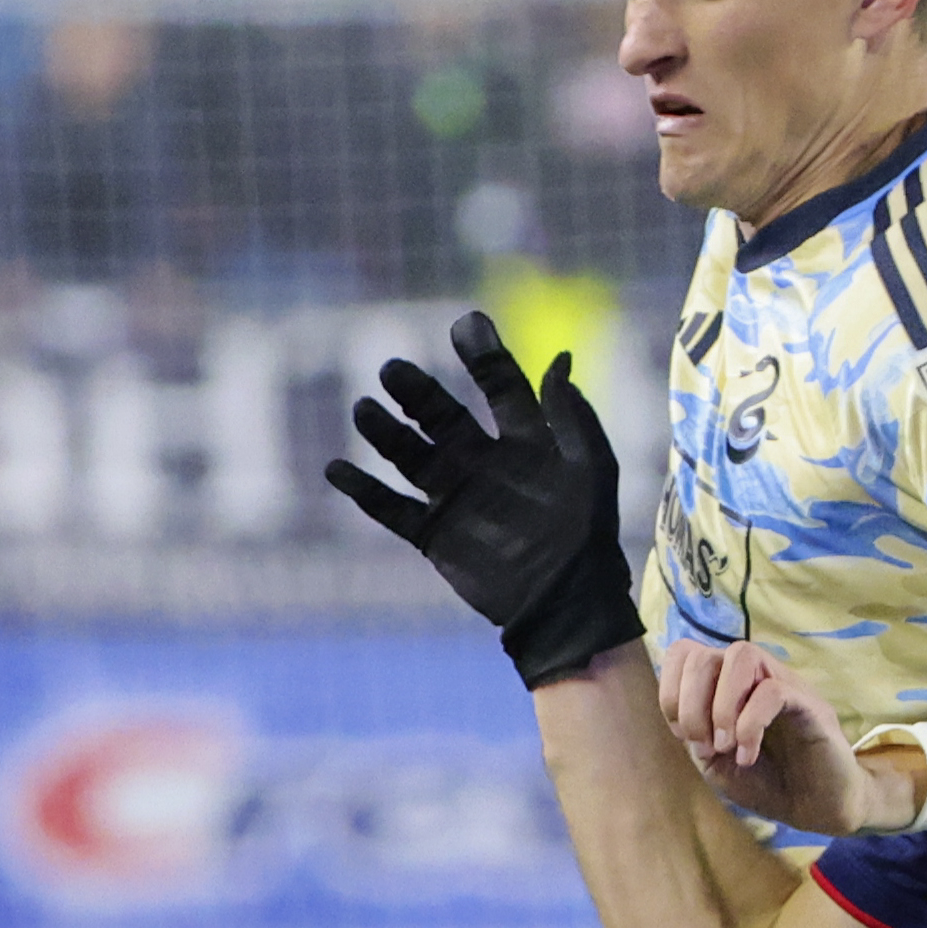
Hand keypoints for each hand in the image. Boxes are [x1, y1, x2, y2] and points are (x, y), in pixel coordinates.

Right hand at [327, 311, 641, 687]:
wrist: (567, 602)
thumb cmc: (587, 533)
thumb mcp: (590, 466)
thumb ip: (571, 415)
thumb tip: (558, 357)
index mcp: (524, 440)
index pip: (499, 387)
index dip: (483, 357)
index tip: (465, 325)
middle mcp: (483, 461)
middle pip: (441, 416)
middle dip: (417, 392)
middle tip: (393, 368)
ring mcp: (456, 497)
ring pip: (410, 456)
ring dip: (385, 433)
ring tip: (363, 409)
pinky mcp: (435, 534)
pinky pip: (392, 510)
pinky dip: (364, 491)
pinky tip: (336, 470)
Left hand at [664, 635, 923, 835]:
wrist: (815, 808)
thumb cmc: (766, 782)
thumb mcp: (714, 763)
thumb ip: (693, 732)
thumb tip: (682, 710)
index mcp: (724, 684)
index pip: (683, 653)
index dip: (671, 694)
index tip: (687, 738)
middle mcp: (751, 675)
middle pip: (703, 654)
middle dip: (691, 706)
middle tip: (707, 746)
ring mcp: (781, 682)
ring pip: (741, 654)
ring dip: (721, 706)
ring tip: (726, 746)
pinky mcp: (808, 701)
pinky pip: (772, 690)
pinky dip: (750, 724)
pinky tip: (748, 754)